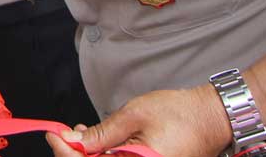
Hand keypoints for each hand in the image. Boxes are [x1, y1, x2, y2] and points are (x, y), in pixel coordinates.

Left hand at [46, 85, 231, 156]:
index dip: (68, 154)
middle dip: (76, 156)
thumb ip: (103, 133)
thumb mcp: (134, 116)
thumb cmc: (180, 114)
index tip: (53, 136)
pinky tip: (96, 141)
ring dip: (90, 156)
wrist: (212, 116)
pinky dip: (105, 155)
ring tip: (79, 134)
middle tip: (62, 135)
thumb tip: (73, 142)